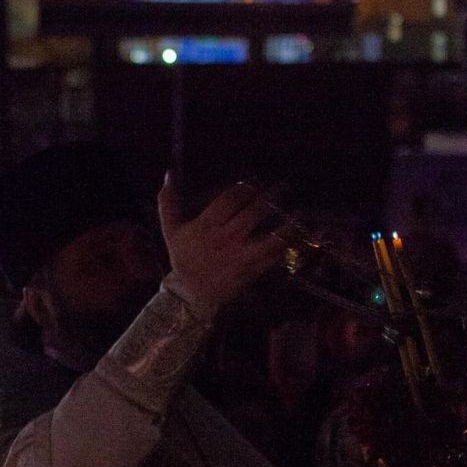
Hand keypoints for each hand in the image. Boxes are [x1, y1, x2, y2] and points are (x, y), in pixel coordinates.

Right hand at [158, 174, 291, 311]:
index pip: (229, 200)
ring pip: (268, 238)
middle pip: (252, 214)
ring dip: (286, 225)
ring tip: (298, 212)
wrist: (191, 293)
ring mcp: (240, 256)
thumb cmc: (183, 257)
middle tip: (283, 187)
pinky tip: (296, 235)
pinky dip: (286, 246)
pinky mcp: (250, 271)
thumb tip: (168, 173)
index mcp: (206, 226)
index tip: (254, 182)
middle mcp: (225, 239)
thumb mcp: (171, 230)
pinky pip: (272, 257)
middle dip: (270, 197)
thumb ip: (168, 202)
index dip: (244, 188)